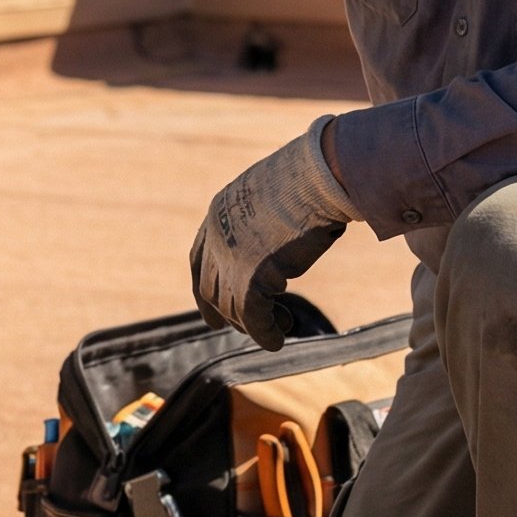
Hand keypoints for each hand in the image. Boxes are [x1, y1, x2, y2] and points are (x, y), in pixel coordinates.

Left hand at [189, 118, 357, 350]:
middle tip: (241, 326)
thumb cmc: (311, 177)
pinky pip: (253, 318)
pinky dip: (265, 334)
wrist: (318, 175)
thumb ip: (268, 218)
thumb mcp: (276, 193)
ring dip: (255, 323)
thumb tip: (288, 227)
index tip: (212, 306)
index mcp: (218, 212)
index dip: (204, 285)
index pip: (198, 259)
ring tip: (283, 325)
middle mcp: (217, 237)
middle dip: (224, 312)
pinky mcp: (251, 279)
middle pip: (211, 288)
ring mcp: (231, 259)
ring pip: (233, 307)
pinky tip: (277, 341)